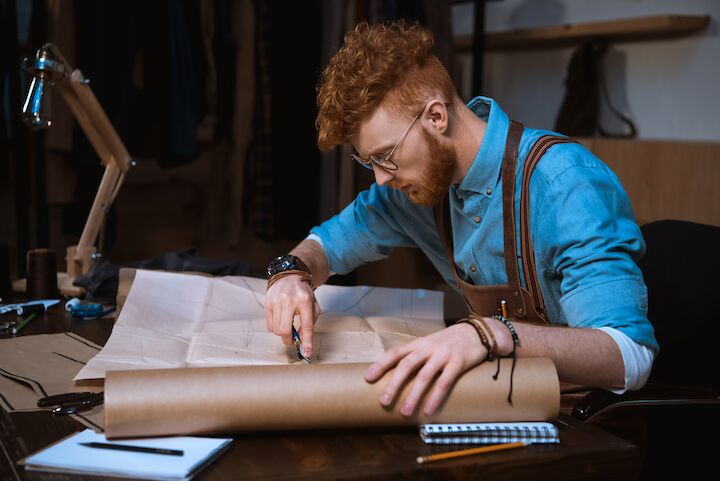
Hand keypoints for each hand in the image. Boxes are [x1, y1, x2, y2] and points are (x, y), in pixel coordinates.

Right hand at [264, 274, 320, 356]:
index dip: (307, 341)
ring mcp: (277, 301)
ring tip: (287, 324)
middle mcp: (290, 300)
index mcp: (305, 301)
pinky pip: (269, 326)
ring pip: (276, 330)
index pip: (306, 325)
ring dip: (282, 333)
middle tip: (292, 339)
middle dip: (289, 339)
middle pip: (285, 330)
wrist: (289, 276)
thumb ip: (310, 323)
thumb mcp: (313, 306)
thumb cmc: (303, 294)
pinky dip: (275, 327)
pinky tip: (280, 319)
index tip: (306, 353)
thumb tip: (301, 340)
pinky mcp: (268, 303)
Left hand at [364, 323, 485, 415]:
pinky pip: (445, 382)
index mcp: (419, 343)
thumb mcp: (430, 343)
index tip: (368, 378)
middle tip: (383, 402)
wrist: (478, 331)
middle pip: (407, 366)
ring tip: (405, 412)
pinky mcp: (458, 362)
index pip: (395, 353)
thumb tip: (397, 374)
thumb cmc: (450, 341)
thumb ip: (416, 355)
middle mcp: (429, 348)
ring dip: (413, 396)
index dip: (380, 365)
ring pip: (424, 376)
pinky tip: (428, 410)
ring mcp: (443, 354)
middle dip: (393, 384)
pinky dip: (435, 397)